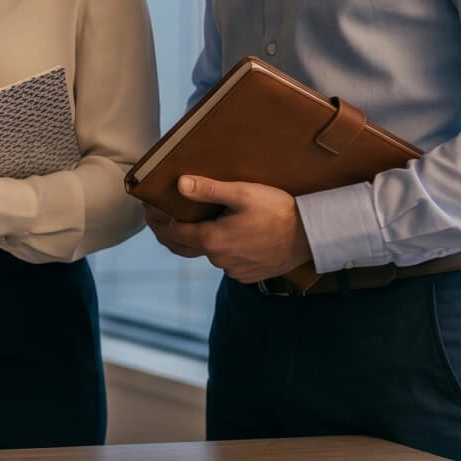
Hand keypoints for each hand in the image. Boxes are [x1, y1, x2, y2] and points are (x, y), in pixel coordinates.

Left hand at [143, 176, 313, 283]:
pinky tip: (221, 236)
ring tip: (189, 223)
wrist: (311, 236)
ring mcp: (233, 270)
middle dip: (167, 232)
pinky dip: (217, 250)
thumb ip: (209, 189)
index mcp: (212, 239)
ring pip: (205, 254)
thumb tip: (179, 185)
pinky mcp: (247, 275)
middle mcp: (218, 259)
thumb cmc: (278, 210)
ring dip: (195, 241)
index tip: (148, 208)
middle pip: (182, 247)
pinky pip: (224, 262)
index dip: (157, 220)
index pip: (171, 233)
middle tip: (157, 218)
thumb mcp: (243, 193)